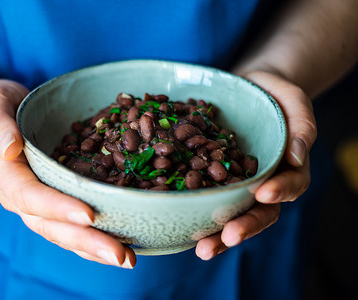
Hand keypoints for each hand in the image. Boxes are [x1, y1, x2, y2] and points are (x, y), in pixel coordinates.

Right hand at [0, 79, 135, 267]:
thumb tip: (9, 148)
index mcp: (5, 175)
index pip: (30, 196)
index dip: (58, 207)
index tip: (89, 215)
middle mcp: (20, 197)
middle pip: (51, 225)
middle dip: (85, 241)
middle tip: (120, 254)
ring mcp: (37, 204)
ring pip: (63, 233)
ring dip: (94, 249)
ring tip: (126, 259)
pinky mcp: (53, 201)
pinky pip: (71, 226)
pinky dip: (93, 239)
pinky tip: (120, 247)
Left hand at [195, 71, 316, 259]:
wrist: (245, 91)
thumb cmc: (274, 96)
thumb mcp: (293, 101)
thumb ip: (301, 125)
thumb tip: (297, 156)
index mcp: (286, 169)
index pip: (289, 186)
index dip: (279, 191)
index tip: (264, 193)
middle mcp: (261, 184)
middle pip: (258, 212)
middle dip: (244, 227)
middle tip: (228, 238)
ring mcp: (234, 185)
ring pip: (229, 215)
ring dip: (217, 235)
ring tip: (202, 249)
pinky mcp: (210, 180)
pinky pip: (204, 199)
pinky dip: (193, 215)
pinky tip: (178, 226)